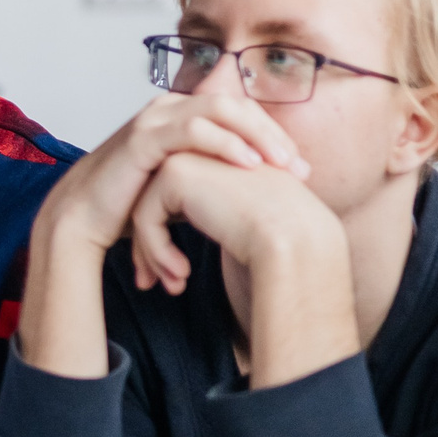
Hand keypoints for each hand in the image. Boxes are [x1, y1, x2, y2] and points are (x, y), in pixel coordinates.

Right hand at [16, 92, 307, 379]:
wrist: (83, 220)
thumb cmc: (129, 207)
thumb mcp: (182, 187)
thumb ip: (212, 176)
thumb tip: (257, 191)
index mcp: (181, 116)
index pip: (240, 112)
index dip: (274, 136)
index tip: (300, 169)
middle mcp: (169, 108)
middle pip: (237, 105)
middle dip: (273, 134)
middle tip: (300, 168)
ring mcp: (155, 118)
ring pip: (220, 109)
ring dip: (257, 136)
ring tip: (282, 165)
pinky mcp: (143, 137)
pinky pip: (193, 130)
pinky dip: (225, 143)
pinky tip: (249, 164)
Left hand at [122, 149, 335, 294]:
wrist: (291, 235)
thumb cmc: (281, 236)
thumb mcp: (244, 220)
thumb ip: (215, 216)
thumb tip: (190, 238)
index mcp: (219, 158)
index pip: (177, 199)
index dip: (166, 238)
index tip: (174, 275)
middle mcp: (201, 149)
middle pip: (156, 202)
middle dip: (150, 248)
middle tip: (152, 285)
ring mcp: (186, 154)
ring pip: (146, 211)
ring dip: (153, 255)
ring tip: (173, 287)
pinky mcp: (175, 172)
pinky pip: (147, 218)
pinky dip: (157, 251)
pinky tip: (182, 274)